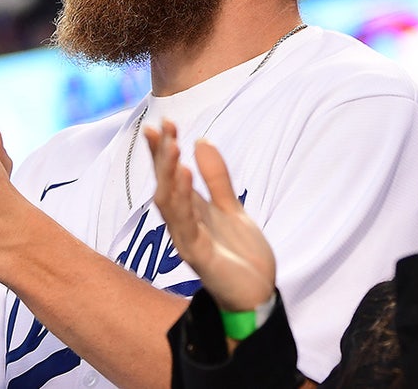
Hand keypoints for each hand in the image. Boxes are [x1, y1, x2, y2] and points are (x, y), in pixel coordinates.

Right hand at [146, 119, 275, 311]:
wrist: (257, 294)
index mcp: (192, 211)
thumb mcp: (232, 208)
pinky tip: (185, 177)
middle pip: (165, 185)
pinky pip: (186, 224)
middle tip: (161, 126)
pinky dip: (183, 200)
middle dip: (162, 156)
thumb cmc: (240, 256)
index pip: (172, 176)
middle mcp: (184, 224)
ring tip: (172, 147)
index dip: (165, 150)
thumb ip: (217, 178)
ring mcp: (189, 240)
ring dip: (169, 174)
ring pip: (170, 203)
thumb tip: (201, 141)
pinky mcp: (199, 255)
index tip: (163, 122)